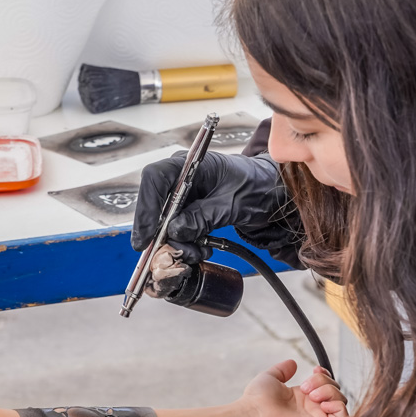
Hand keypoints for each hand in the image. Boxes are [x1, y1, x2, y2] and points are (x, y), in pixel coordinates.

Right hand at [133, 150, 301, 265]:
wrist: (269, 192)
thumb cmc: (255, 186)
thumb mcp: (232, 204)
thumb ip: (203, 216)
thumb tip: (175, 231)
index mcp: (191, 163)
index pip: (155, 178)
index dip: (146, 207)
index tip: (147, 235)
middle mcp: (180, 177)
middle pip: (154, 204)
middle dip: (162, 233)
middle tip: (173, 253)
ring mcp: (182, 195)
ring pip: (164, 222)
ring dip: (177, 243)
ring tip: (197, 252)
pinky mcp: (187, 211)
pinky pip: (176, 230)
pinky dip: (185, 244)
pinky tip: (201, 248)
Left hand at [241, 360, 348, 416]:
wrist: (254, 415)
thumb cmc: (257, 399)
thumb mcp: (271, 377)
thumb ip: (283, 370)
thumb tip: (293, 362)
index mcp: (302, 397)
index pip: (326, 384)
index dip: (325, 375)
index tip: (315, 369)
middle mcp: (312, 407)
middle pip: (335, 389)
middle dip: (325, 381)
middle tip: (305, 387)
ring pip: (341, 400)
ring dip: (330, 391)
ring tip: (311, 395)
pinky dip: (337, 405)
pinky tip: (321, 403)